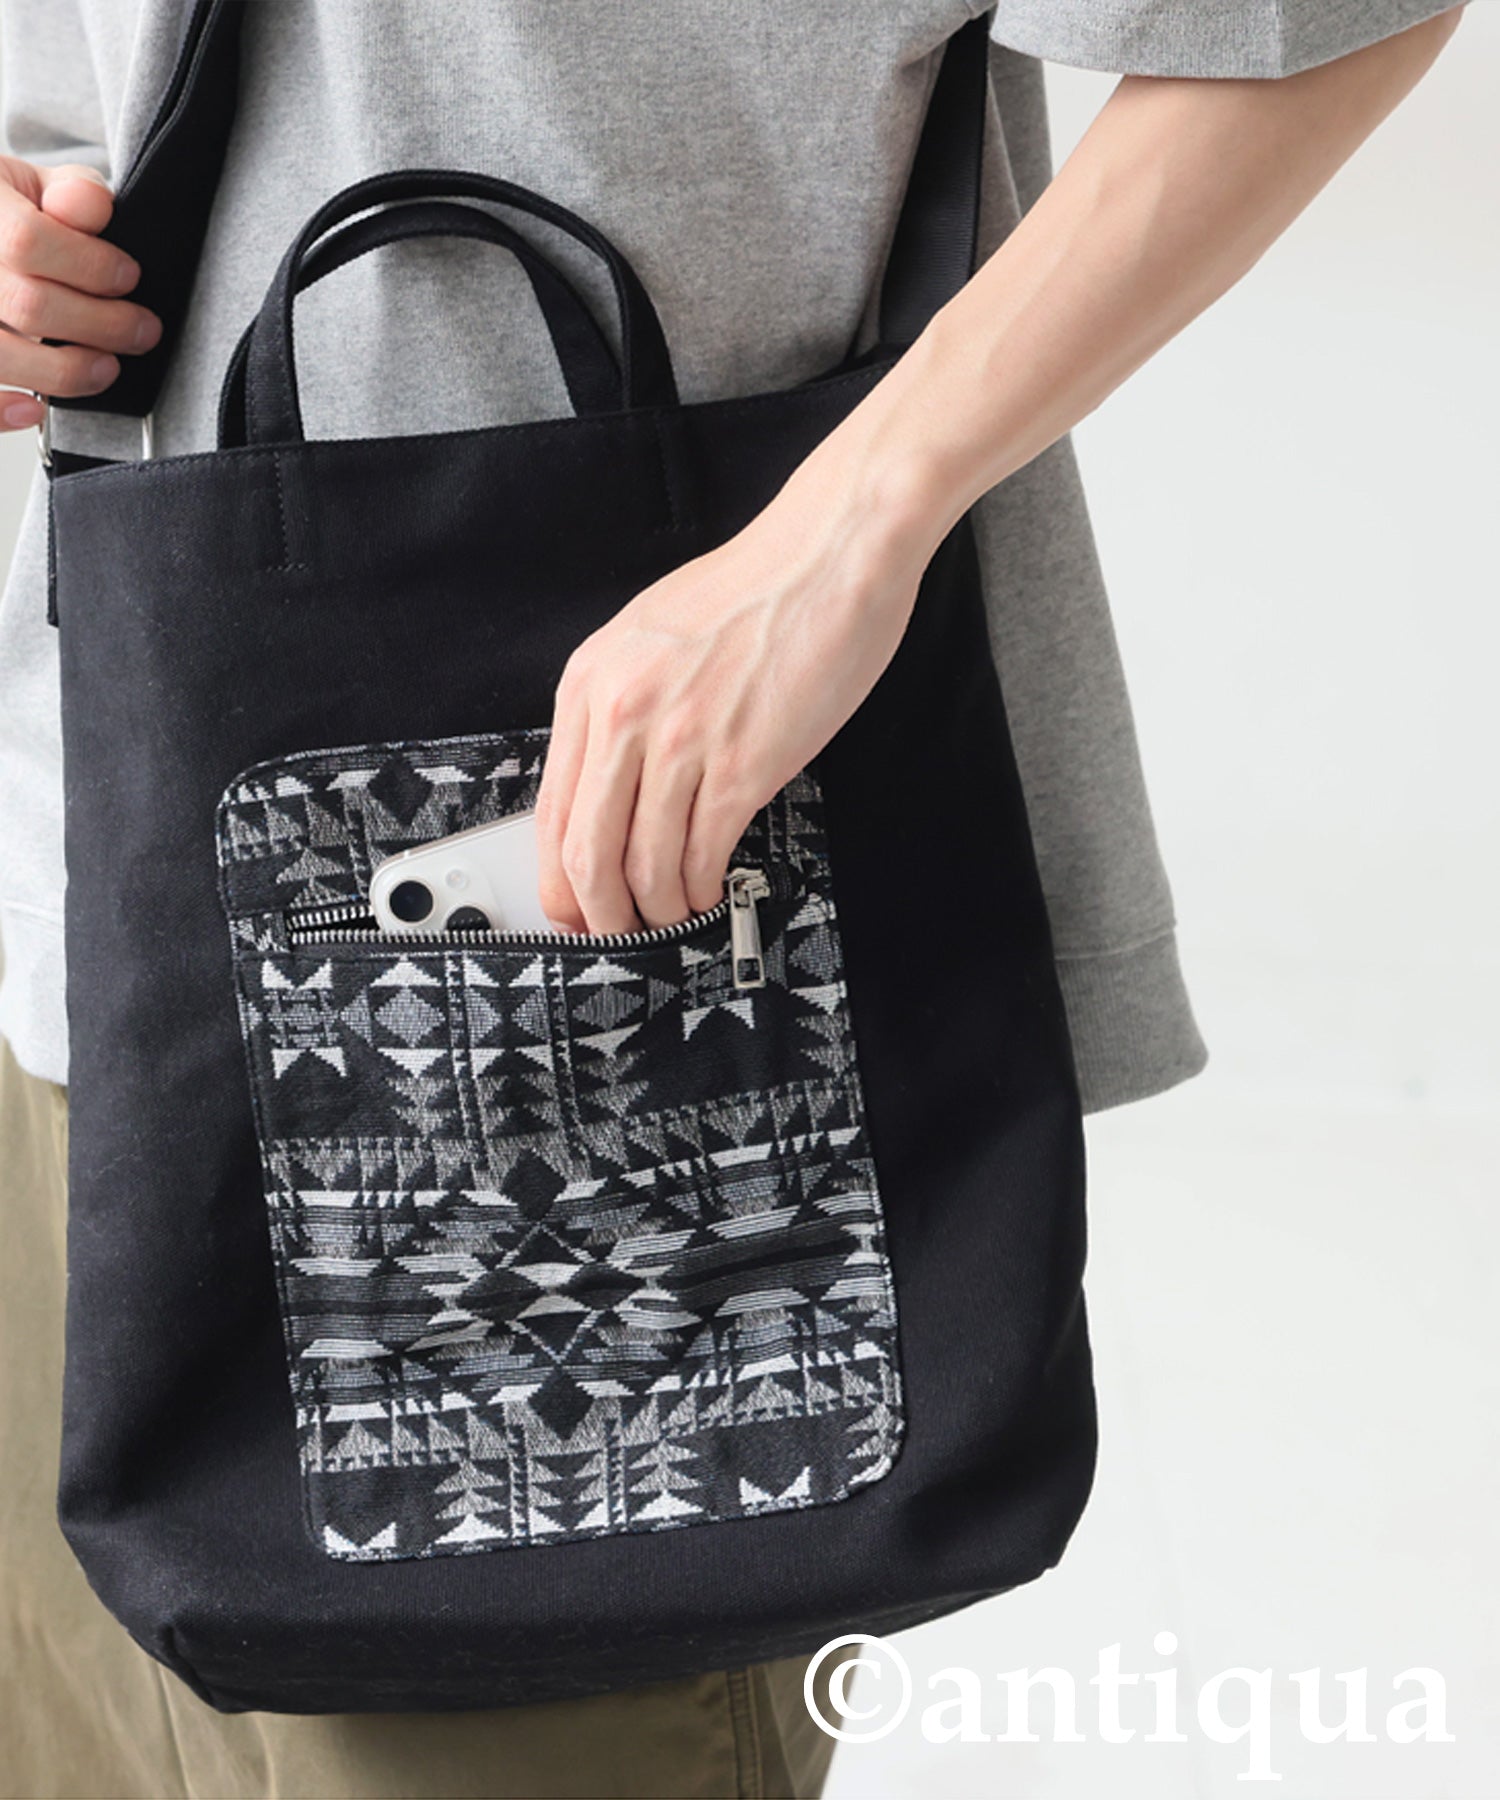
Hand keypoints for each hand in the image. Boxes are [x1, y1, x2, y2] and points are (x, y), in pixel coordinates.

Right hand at [0, 156, 160, 429]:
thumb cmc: (5, 212)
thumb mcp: (34, 186)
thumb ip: (71, 193)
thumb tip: (90, 207)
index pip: (27, 242)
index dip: (91, 266)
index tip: (129, 278)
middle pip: (28, 306)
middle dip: (101, 324)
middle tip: (141, 331)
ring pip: (0, 355)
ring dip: (65, 372)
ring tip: (106, 368)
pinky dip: (0, 412)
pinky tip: (33, 410)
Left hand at [534, 434, 935, 933]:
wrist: (830, 552)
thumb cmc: (758, 588)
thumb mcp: (652, 638)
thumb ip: (623, 708)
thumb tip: (615, 789)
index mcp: (591, 683)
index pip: (551, 812)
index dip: (558, 882)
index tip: (572, 911)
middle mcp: (623, 714)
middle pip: (586, 854)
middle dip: (601, 915)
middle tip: (621, 935)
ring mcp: (681, 742)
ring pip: (643, 867)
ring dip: (659, 910)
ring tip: (677, 914)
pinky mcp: (742, 763)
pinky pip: (702, 854)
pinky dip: (703, 888)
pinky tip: (712, 887)